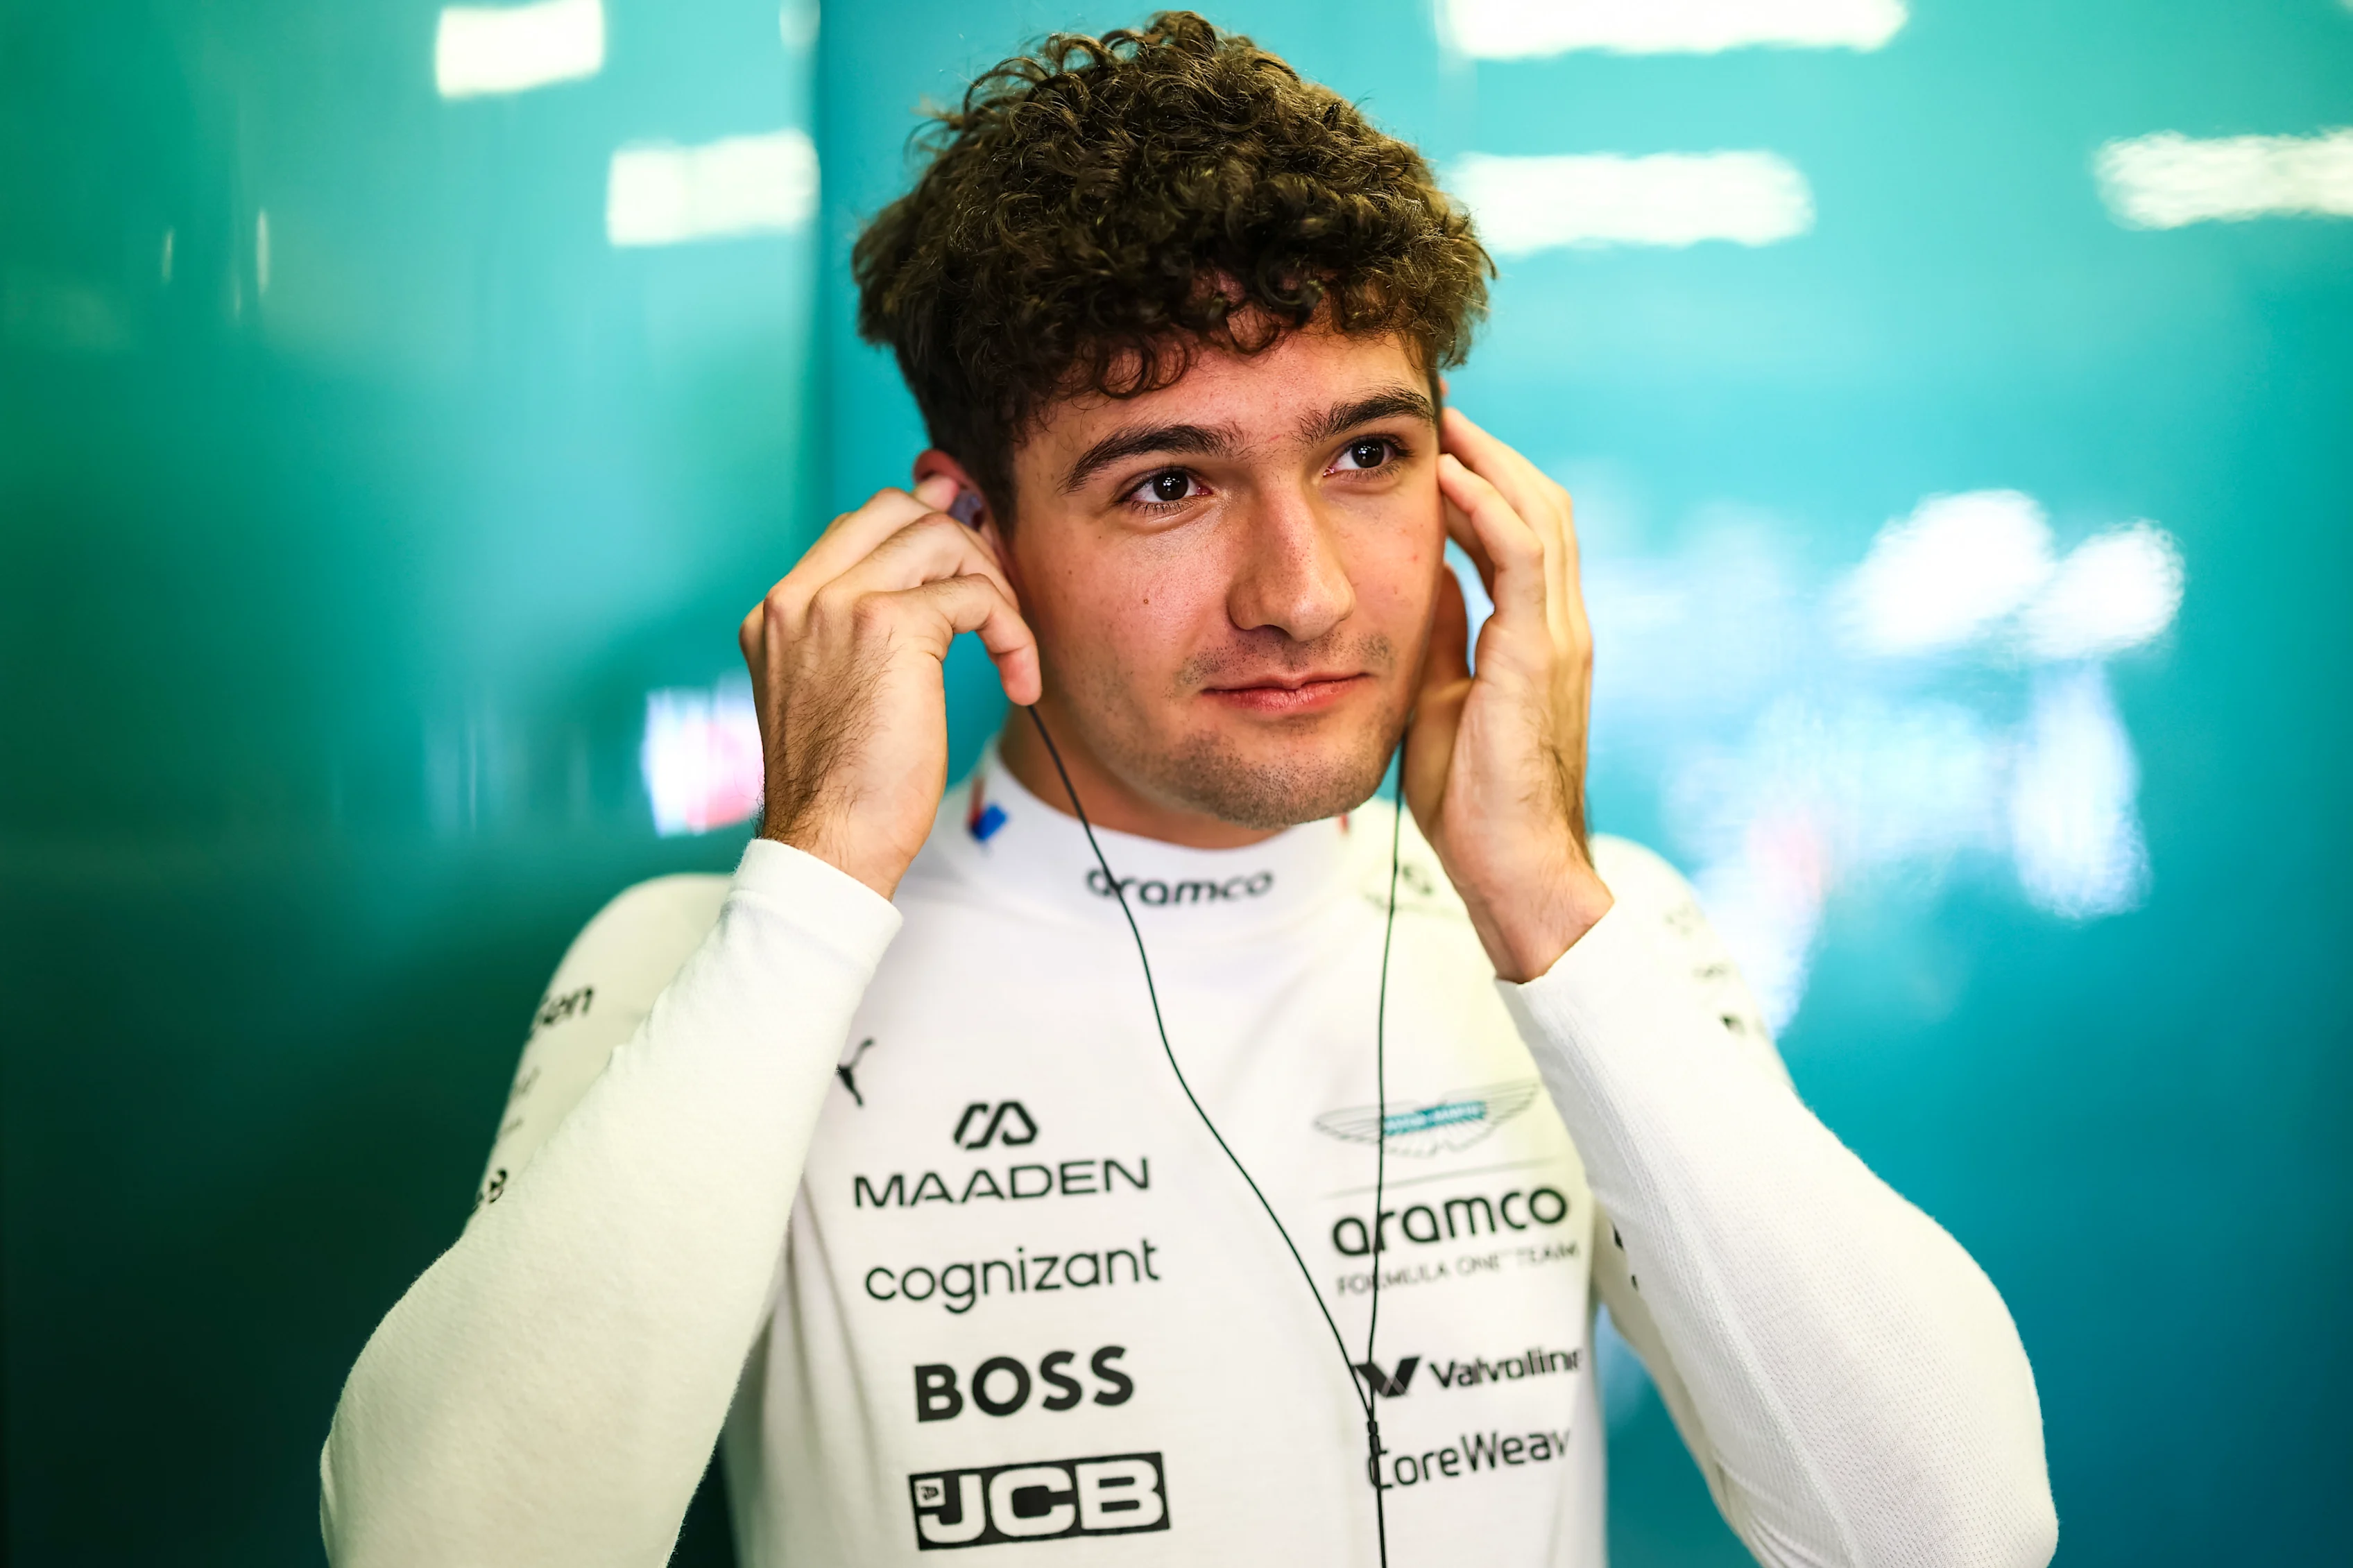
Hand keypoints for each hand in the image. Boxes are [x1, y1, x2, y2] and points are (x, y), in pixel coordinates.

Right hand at [739, 477, 1040, 897]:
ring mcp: (837, 603)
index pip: (856, 527)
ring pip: (940, 536)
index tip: (969, 574)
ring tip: (1008, 646)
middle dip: (962, 542)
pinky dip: (1012, 632)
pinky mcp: (888, 625)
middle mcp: (798, 596)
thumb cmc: (843, 790)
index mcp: (778, 611)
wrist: (827, 844)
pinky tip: (1019, 680)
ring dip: (993, 585)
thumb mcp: (836, 696)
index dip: (924, 535)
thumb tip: (928, 590)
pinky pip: (976, 595)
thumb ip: (859, 636)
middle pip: (895, 507)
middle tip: (995, 601)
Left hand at [1405, 409, 1614, 981]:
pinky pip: (1520, 561)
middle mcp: (1560, 625)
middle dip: (1491, 450)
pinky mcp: (1541, 658)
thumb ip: (1441, 639)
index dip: (1484, 479)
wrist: (1516, 872)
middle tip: (1438, 407)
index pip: (1523, 531)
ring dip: (1489, 460)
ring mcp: (1558, 638)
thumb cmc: (1477, 802)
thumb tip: (1418, 582)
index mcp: (1538, 636)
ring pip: (1540, 516)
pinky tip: (1449, 475)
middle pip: (1540, 504)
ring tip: (1444, 419)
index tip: (1436, 441)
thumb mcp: (1439, 697)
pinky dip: (1488, 509)